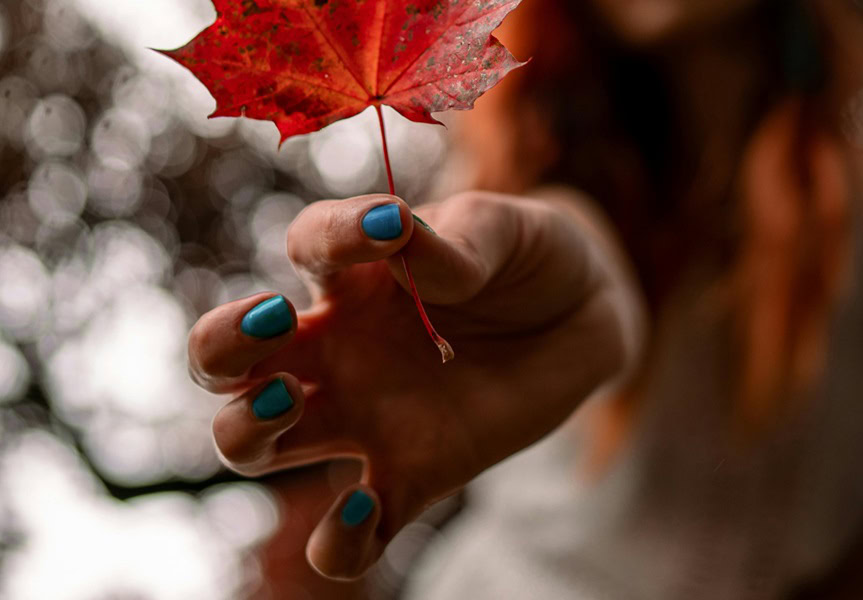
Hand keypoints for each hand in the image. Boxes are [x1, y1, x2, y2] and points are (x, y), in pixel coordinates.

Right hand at [188, 191, 626, 578]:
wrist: (579, 322)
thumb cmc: (527, 261)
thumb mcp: (506, 231)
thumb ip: (456, 238)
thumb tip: (400, 234)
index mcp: (358, 274)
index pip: (307, 245)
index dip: (332, 234)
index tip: (391, 228)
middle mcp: (339, 347)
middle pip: (225, 359)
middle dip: (221, 346)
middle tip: (276, 323)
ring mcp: (365, 417)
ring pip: (254, 442)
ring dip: (246, 430)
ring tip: (289, 402)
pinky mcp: (409, 477)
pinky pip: (345, 535)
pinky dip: (337, 541)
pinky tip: (366, 509)